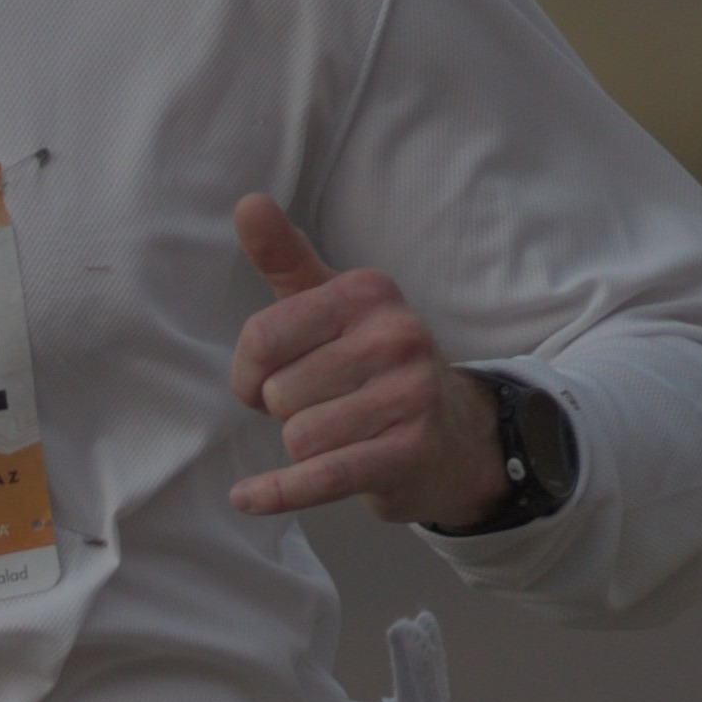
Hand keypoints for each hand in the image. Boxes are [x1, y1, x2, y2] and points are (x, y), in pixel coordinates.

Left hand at [226, 195, 507, 528]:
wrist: (454, 434)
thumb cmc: (374, 367)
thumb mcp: (334, 306)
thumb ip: (286, 258)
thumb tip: (247, 203)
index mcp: (368, 292)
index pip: (261, 338)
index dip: (250, 374)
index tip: (268, 382)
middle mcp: (396, 335)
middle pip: (280, 394)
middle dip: (287, 413)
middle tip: (323, 410)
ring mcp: (409, 393)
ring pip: (299, 437)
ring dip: (304, 449)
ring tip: (342, 435)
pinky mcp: (410, 451)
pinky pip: (321, 476)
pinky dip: (279, 492)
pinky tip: (248, 497)